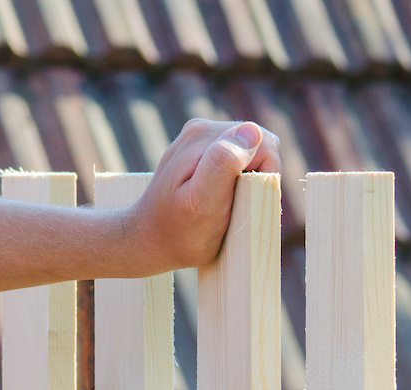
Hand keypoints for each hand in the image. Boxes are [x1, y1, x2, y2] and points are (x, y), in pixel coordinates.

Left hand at [125, 119, 281, 273]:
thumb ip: (224, 163)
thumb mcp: (202, 204)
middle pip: (258, 146)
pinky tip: (218, 201)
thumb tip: (251, 132)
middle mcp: (204, 128)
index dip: (264, 178)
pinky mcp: (200, 151)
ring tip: (225, 208)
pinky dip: (235, 182)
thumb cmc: (178, 233)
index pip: (264, 145)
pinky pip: (235, 159)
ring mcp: (201, 138)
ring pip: (250, 153)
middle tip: (234, 210)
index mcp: (207, 137)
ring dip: (246, 182)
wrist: (146, 240)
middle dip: (255, 178)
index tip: (244, 205)